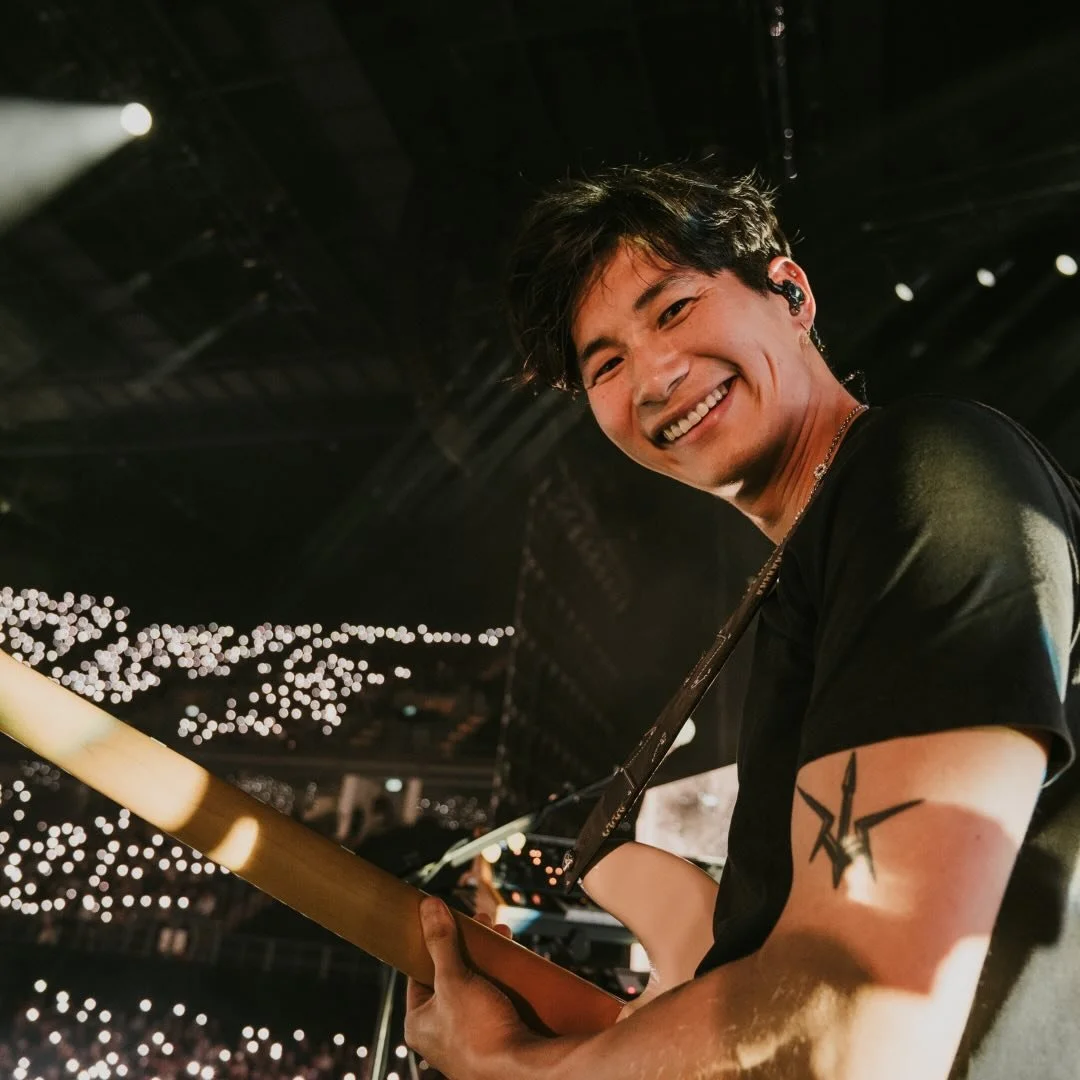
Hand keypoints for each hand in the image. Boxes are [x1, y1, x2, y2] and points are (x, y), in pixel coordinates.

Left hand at [405, 897, 530, 1078]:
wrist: (523, 1071)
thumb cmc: (480, 1035)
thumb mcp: (454, 980)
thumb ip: (440, 943)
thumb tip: (428, 908)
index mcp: (419, 1023)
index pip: (419, 973)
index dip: (435, 943)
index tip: (449, 921)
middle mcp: (440, 1033)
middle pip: (451, 976)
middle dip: (469, 947)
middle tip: (483, 924)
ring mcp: (467, 1037)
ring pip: (475, 985)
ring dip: (488, 959)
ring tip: (502, 935)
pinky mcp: (494, 1038)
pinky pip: (494, 1000)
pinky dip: (502, 979)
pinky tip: (512, 962)